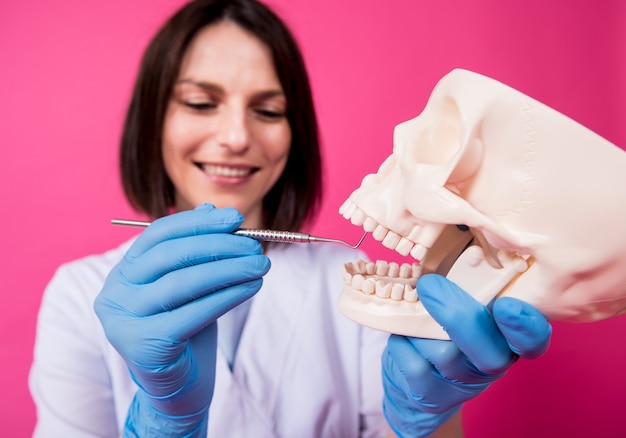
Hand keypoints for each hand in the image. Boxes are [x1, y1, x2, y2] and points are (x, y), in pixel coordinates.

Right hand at [94, 204, 270, 436]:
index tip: (235, 218)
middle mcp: (114, 294)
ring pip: (182, 284)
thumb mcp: (190, 285)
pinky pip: (193, 314)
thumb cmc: (184, 330)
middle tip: (254, 247)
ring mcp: (124, 322)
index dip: (197, 223)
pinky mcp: (144, 346)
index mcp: (123, 273)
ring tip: (260, 266)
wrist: (177, 387)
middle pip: (170, 257)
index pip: (158, 235)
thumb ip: (196, 250)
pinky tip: (252, 288)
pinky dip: (227, 296)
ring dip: (228, 270)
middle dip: (218, 246)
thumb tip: (215, 210)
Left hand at [382, 273, 551, 436]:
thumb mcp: (463, 307)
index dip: (525, 326)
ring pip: (444, 354)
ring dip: (420, 327)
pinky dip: (402, 344)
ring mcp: (461, 383)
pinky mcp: (432, 394)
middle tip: (430, 285)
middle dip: (459, 316)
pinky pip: (415, 365)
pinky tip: (402, 336)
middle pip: (490, 352)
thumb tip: (468, 254)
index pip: (532, 340)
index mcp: (506, 339)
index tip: (507, 305)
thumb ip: (471, 288)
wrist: (418, 387)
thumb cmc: (442, 333)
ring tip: (412, 315)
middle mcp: (491, 363)